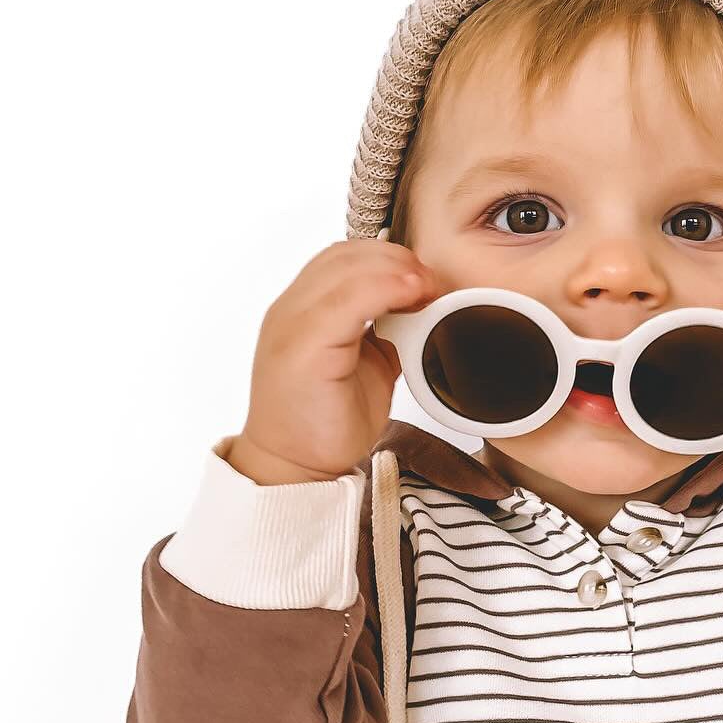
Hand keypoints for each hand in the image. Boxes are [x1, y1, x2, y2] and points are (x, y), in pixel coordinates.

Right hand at [227, 239, 442, 483]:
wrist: (293, 467)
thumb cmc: (324, 423)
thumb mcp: (364, 366)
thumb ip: (381, 334)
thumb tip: (417, 312)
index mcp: (302, 311)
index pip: (342, 258)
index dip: (388, 257)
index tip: (424, 278)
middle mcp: (290, 312)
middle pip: (344, 255)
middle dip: (396, 259)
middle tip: (431, 284)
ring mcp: (291, 328)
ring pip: (343, 269)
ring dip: (394, 270)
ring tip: (426, 289)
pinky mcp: (302, 349)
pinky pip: (344, 302)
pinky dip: (383, 289)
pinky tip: (411, 295)